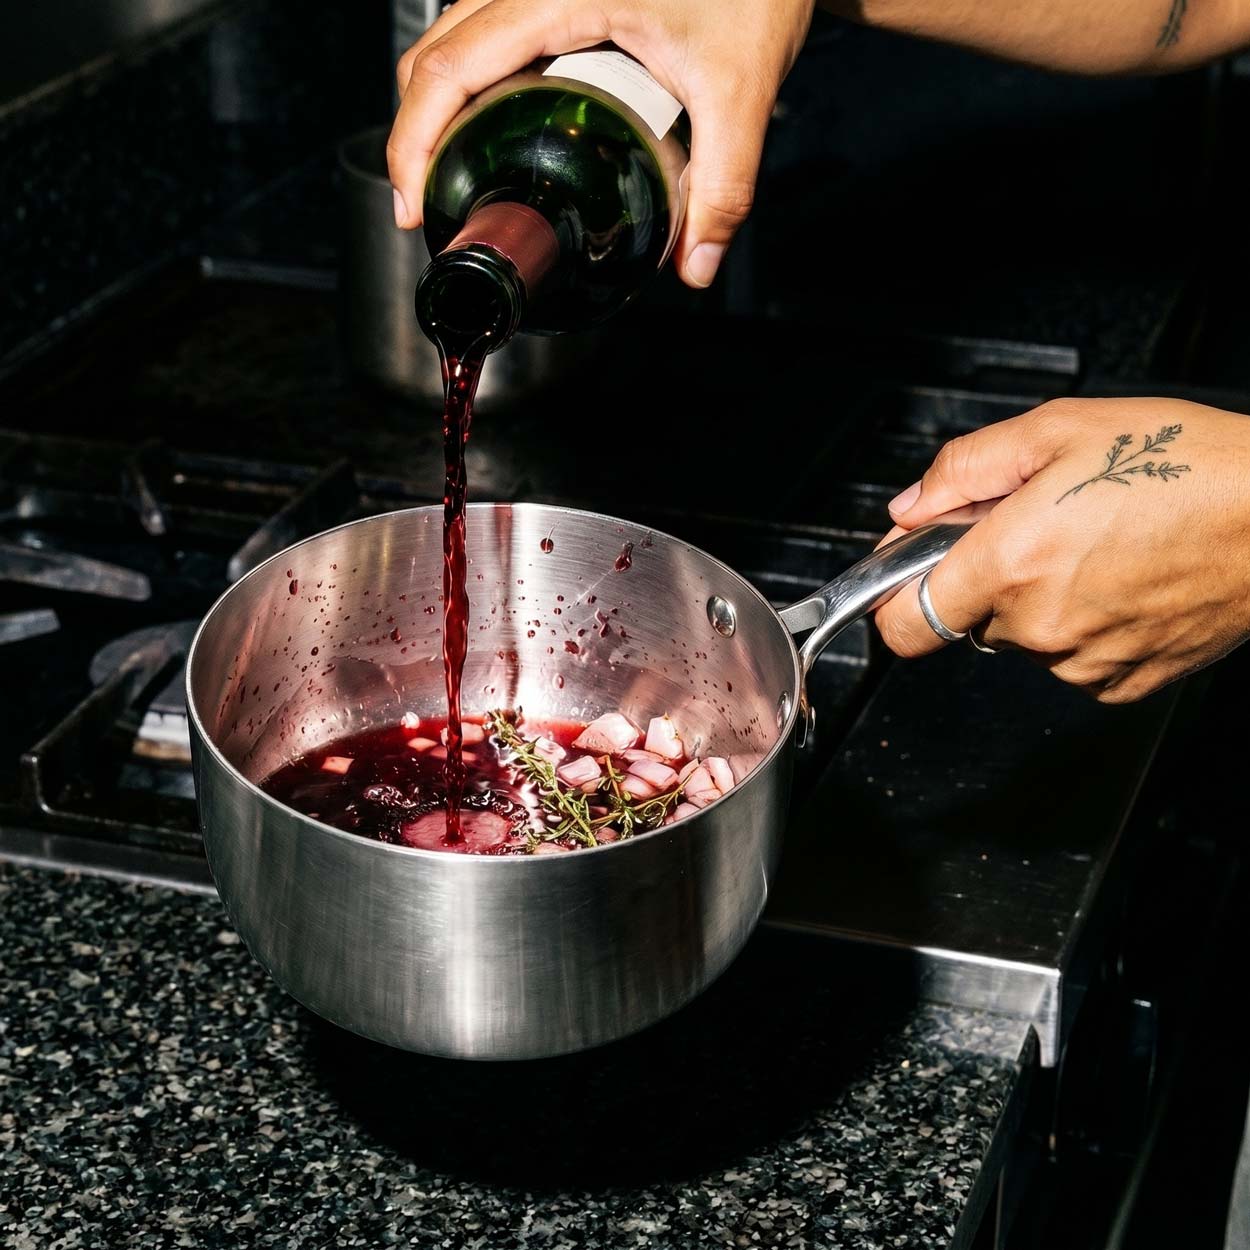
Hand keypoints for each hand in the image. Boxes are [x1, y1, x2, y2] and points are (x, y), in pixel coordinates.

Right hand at [387, 0, 814, 288]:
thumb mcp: (741, 90)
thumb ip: (723, 186)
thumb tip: (693, 268)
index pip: (450, 69)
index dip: (414, 142)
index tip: (415, 206)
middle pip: (432, 52)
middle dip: (415, 134)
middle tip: (428, 205)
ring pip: (452, 35)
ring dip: (438, 105)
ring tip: (454, 173)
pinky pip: (485, 27)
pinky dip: (470, 79)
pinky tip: (494, 126)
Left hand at [873, 397, 1249, 701]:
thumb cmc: (1186, 464)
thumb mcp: (1058, 430)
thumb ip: (963, 470)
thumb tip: (909, 509)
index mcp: (1011, 562)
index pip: (904, 624)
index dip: (895, 600)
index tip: (907, 579)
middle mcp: (1041, 624)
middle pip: (968, 620)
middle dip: (986, 578)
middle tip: (1038, 528)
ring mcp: (1084, 661)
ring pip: (1024, 639)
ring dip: (1039, 601)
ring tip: (1096, 547)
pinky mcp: (1126, 682)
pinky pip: (1074, 660)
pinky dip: (1084, 626)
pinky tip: (1122, 581)